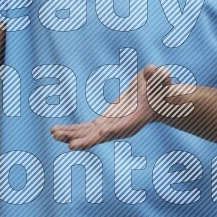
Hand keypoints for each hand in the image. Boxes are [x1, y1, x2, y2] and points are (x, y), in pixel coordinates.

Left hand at [50, 64, 172, 150]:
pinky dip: (71, 131)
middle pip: (100, 136)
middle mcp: (120, 128)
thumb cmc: (161, 91)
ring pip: (88, 134)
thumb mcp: (162, 82)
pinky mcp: (103, 124)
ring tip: (54, 134)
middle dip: (86, 140)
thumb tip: (155, 70)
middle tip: (70, 145)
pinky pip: (85, 129)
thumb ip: (160, 78)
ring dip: (71, 135)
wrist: (157, 102)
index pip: (121, 127)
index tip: (101, 133)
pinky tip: (56, 132)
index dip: (111, 130)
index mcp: (134, 120)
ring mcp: (110, 127)